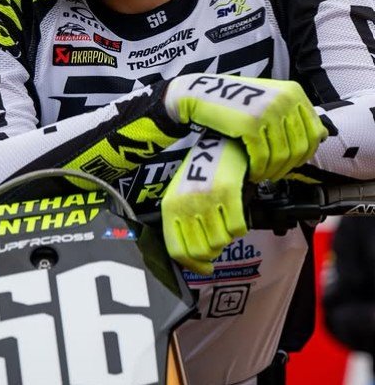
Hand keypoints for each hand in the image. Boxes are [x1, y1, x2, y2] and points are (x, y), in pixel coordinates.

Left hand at [162, 136, 247, 274]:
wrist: (218, 142)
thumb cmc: (200, 171)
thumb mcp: (181, 194)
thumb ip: (182, 222)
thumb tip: (195, 257)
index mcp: (170, 206)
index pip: (177, 250)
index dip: (193, 265)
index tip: (205, 268)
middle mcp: (185, 204)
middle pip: (201, 250)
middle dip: (213, 251)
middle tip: (219, 240)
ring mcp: (206, 199)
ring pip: (220, 241)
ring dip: (227, 237)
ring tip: (225, 222)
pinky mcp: (227, 193)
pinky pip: (237, 228)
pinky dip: (240, 228)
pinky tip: (236, 215)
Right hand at [164, 73, 326, 181]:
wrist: (200, 93)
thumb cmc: (233, 100)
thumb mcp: (269, 99)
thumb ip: (294, 114)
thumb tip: (323, 134)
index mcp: (293, 92)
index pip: (315, 132)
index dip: (304, 154)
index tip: (290, 162)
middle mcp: (285, 100)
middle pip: (300, 147)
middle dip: (287, 166)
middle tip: (273, 173)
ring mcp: (269, 111)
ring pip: (282, 155)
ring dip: (272, 171)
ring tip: (261, 174)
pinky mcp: (251, 124)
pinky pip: (262, 158)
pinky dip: (258, 170)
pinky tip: (251, 171)